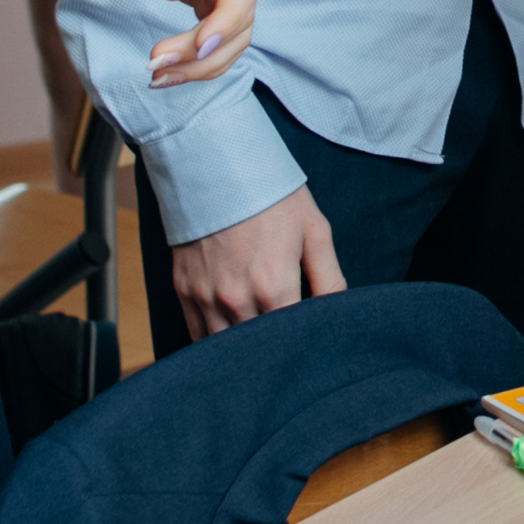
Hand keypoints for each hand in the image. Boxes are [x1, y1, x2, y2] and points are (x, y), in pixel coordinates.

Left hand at [95, 0, 258, 87]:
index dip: (228, 20)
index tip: (199, 49)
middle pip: (241, 18)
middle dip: (204, 51)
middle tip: (155, 66)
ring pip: (235, 36)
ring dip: (201, 64)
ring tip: (157, 76)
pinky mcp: (217, 1)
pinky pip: (218, 38)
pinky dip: (197, 60)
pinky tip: (167, 70)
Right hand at [169, 184, 343, 339]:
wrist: (216, 166)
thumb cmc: (271, 197)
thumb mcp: (314, 231)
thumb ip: (330, 279)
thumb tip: (338, 314)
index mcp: (274, 288)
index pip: (292, 341)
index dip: (304, 347)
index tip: (311, 349)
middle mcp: (237, 300)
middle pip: (258, 350)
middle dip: (274, 354)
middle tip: (287, 356)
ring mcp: (205, 298)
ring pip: (224, 349)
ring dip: (242, 354)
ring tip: (259, 354)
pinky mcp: (184, 291)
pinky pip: (196, 335)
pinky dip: (212, 345)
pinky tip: (229, 342)